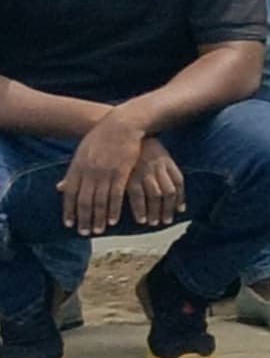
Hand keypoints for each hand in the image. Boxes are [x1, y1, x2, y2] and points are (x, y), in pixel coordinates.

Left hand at [57, 111, 147, 233]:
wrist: (122, 124)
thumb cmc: (101, 138)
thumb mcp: (81, 154)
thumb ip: (72, 173)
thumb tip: (60, 188)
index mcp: (77, 168)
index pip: (70, 195)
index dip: (69, 211)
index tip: (69, 225)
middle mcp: (89, 172)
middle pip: (84, 201)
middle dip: (84, 219)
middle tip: (84, 232)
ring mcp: (105, 173)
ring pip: (99, 201)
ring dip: (98, 218)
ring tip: (98, 230)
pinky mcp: (121, 172)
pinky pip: (116, 195)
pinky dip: (113, 210)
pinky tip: (113, 220)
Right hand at [125, 135, 185, 227]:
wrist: (120, 131)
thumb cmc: (137, 143)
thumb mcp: (155, 151)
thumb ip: (162, 165)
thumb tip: (170, 182)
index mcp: (166, 160)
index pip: (179, 182)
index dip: (181, 197)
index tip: (180, 210)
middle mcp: (158, 167)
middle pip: (169, 192)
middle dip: (169, 209)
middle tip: (166, 221)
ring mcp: (144, 172)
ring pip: (156, 197)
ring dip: (156, 213)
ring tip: (153, 223)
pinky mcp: (129, 176)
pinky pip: (138, 197)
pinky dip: (140, 210)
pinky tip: (140, 219)